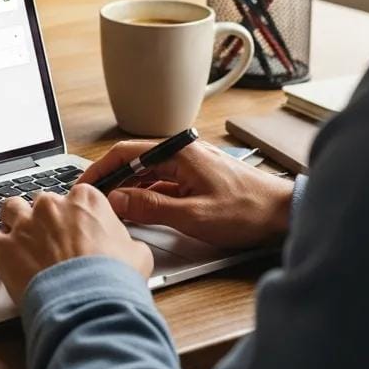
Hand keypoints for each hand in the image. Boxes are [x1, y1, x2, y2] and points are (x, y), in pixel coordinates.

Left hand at [0, 185, 152, 302]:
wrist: (89, 303)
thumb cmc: (114, 279)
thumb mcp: (137, 255)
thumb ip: (126, 242)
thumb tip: (128, 249)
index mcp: (85, 201)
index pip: (76, 196)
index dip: (75, 214)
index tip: (75, 227)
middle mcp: (52, 206)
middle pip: (42, 201)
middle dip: (45, 218)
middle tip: (50, 241)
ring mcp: (26, 224)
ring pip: (10, 208)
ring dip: (13, 221)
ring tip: (18, 239)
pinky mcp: (5, 248)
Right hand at [77, 139, 293, 248]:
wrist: (284, 213)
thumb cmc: (248, 210)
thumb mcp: (194, 215)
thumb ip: (151, 207)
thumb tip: (117, 200)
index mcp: (179, 152)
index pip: (127, 153)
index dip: (101, 169)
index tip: (85, 185)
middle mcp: (183, 153)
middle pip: (134, 163)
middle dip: (111, 181)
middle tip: (92, 201)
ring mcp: (190, 166)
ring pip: (147, 175)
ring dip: (128, 190)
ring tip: (110, 208)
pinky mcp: (196, 180)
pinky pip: (162, 184)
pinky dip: (146, 196)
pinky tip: (138, 211)